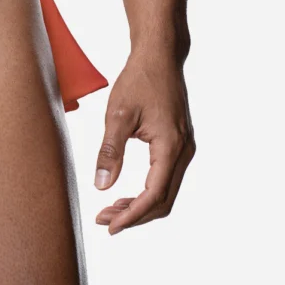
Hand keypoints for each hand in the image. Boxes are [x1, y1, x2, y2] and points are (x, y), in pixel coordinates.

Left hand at [93, 51, 195, 234]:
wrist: (159, 57)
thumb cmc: (138, 80)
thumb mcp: (117, 115)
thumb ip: (110, 151)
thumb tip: (101, 186)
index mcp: (171, 146)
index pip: (154, 195)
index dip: (132, 215)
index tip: (110, 227)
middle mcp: (183, 152)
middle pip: (163, 200)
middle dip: (134, 215)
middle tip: (104, 221)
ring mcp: (184, 149)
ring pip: (166, 191)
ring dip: (140, 206)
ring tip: (109, 211)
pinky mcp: (178, 144)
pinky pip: (165, 178)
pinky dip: (147, 192)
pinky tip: (124, 194)